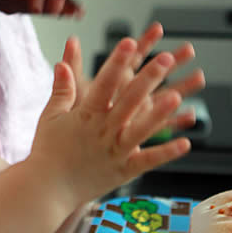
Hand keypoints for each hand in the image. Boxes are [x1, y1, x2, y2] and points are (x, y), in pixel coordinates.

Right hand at [0, 0, 83, 16]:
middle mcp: (3, 0)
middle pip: (35, 5)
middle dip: (57, 8)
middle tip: (78, 11)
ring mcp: (5, 5)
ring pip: (35, 9)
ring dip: (55, 11)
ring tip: (77, 12)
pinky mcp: (6, 5)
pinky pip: (31, 9)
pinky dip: (47, 9)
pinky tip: (62, 10)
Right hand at [29, 36, 193, 203]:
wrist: (46, 189)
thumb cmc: (47, 151)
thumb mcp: (50, 117)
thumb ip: (61, 89)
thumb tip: (62, 63)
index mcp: (85, 116)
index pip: (104, 83)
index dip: (117, 62)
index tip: (129, 42)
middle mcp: (102, 132)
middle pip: (128, 101)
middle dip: (147, 78)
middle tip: (165, 59)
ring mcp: (114, 152)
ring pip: (140, 129)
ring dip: (160, 113)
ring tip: (177, 96)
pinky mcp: (123, 171)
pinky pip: (147, 161)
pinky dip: (165, 153)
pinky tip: (185, 143)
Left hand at [62, 22, 204, 131]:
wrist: (71, 152)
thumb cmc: (70, 122)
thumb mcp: (71, 92)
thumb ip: (73, 67)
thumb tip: (71, 41)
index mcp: (112, 84)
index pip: (130, 58)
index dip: (143, 43)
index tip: (157, 29)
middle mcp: (127, 98)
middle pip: (151, 77)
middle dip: (169, 63)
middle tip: (187, 50)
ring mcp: (136, 115)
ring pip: (161, 99)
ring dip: (180, 89)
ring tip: (198, 78)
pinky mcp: (139, 135)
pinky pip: (160, 129)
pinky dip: (175, 123)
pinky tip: (190, 117)